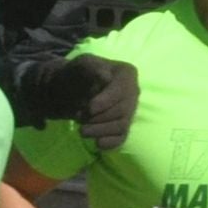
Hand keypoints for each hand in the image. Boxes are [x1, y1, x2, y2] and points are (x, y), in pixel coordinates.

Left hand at [15, 52, 139, 154]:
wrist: (73, 87)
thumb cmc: (80, 73)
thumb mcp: (83, 64)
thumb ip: (92, 68)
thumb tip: (105, 78)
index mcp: (127, 74)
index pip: (121, 91)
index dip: (105, 102)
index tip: (89, 108)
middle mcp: (133, 92)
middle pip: (122, 110)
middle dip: (98, 117)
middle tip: (78, 117)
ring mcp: (130, 111)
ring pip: (122, 126)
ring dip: (100, 131)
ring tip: (82, 130)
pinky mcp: (123, 126)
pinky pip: (122, 138)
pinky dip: (110, 143)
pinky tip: (97, 143)